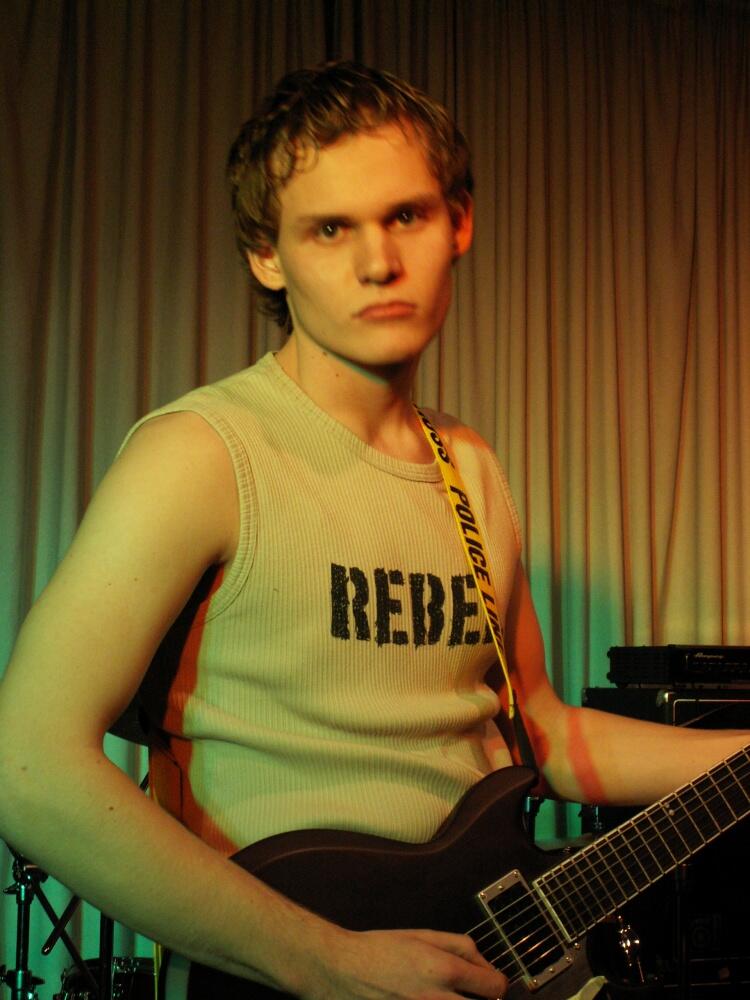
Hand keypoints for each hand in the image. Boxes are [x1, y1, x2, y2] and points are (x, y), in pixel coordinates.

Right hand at [307, 926, 507, 998]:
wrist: (342, 970)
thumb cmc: (380, 949)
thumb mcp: (423, 935)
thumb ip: (461, 946)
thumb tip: (485, 963)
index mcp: (445, 970)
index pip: (496, 987)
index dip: (497, 983)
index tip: (490, 983)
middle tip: (472, 995)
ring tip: (452, 997)